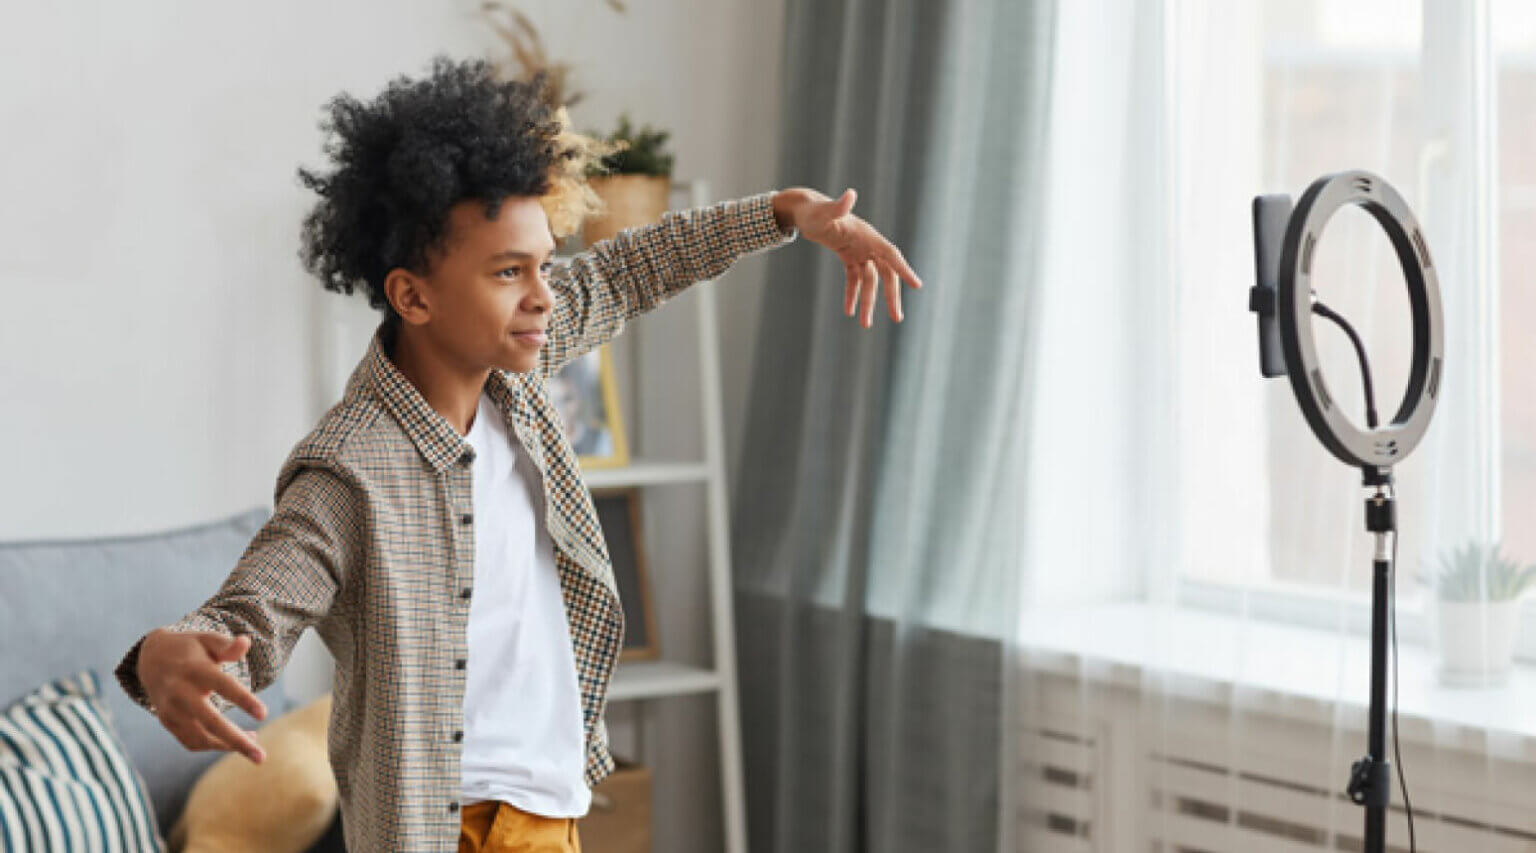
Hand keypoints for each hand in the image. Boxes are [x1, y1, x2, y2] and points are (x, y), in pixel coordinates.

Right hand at [138, 630, 267, 763]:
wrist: (151, 660)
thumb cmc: (191, 649)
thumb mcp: (208, 640)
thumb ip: (227, 645)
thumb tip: (246, 642)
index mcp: (194, 670)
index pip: (223, 686)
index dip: (243, 700)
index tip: (264, 714)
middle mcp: (180, 693)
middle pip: (211, 722)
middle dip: (236, 741)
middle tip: (261, 757)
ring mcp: (171, 711)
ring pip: (201, 738)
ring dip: (228, 746)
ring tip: (256, 746)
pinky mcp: (168, 722)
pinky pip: (191, 742)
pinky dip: (213, 746)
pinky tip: (235, 742)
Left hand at [783, 188, 923, 328]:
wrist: (805, 211)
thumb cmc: (815, 210)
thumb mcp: (825, 212)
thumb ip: (839, 206)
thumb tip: (850, 194)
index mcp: (868, 236)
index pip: (891, 255)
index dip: (904, 270)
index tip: (917, 285)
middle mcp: (867, 245)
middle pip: (885, 274)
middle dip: (891, 297)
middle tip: (897, 318)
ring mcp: (859, 252)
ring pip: (869, 281)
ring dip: (868, 303)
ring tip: (865, 325)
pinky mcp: (848, 257)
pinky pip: (854, 280)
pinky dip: (852, 295)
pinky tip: (849, 312)